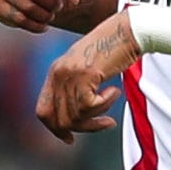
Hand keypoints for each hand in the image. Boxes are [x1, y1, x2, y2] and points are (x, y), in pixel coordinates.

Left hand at [36, 13, 139, 143]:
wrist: (127, 31)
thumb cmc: (111, 50)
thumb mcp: (86, 69)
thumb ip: (74, 89)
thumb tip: (71, 123)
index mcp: (54, 73)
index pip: (43, 111)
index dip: (55, 128)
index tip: (70, 138)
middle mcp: (58, 74)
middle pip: (60, 119)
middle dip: (83, 127)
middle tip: (106, 123)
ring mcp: (70, 74)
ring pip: (76, 115)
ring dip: (98, 116)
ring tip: (112, 99)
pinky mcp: (85, 74)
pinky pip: (91, 106)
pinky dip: (106, 103)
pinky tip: (115, 90)